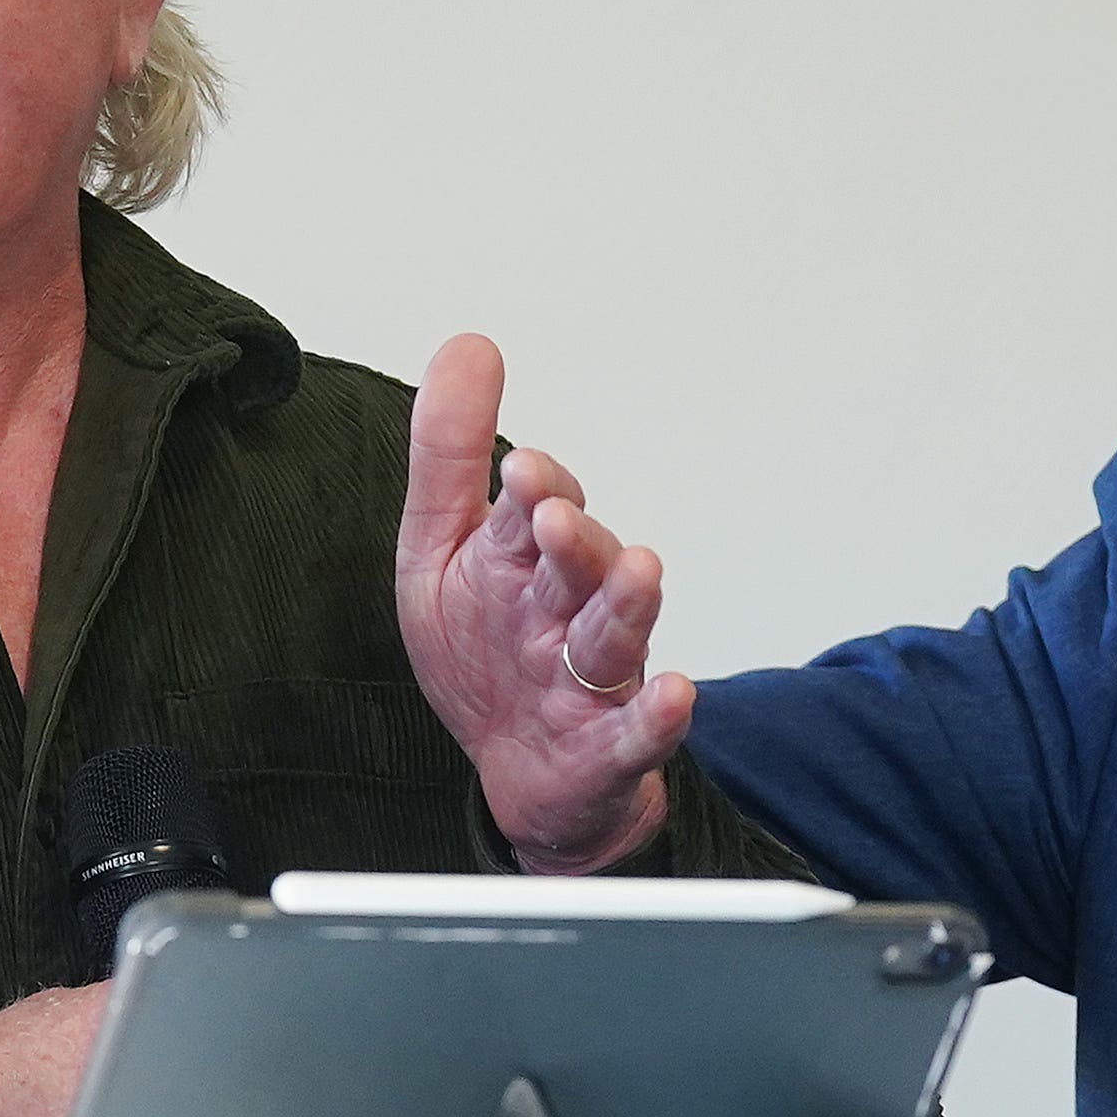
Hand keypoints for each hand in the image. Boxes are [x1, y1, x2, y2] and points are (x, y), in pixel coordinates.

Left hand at [395, 334, 692, 873]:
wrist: (522, 774)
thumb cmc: (486, 650)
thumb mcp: (441, 549)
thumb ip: (451, 453)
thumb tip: (469, 341)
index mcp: (520, 562)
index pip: (535, 512)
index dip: (534, 492)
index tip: (523, 469)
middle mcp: (564, 612)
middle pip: (578, 569)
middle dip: (572, 541)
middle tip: (556, 518)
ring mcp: (590, 682)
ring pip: (612, 637)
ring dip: (626, 605)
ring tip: (640, 570)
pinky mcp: (608, 751)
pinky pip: (636, 735)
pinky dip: (656, 717)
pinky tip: (674, 693)